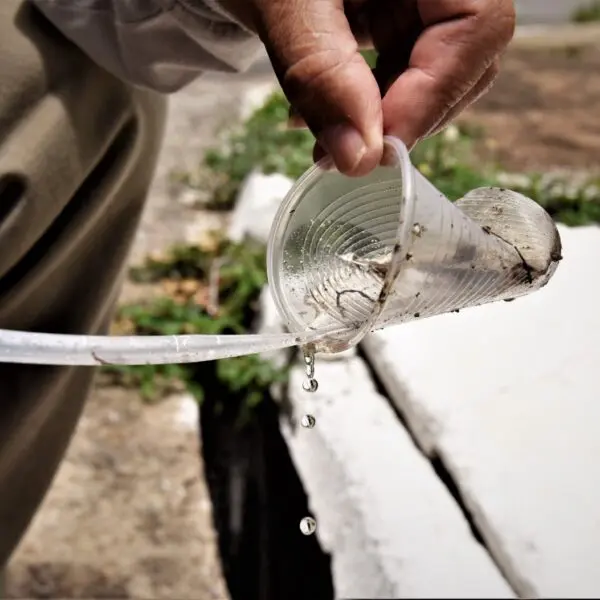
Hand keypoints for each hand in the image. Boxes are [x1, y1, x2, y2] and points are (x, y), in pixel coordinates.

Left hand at [223, 0, 514, 175]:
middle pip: (463, 57)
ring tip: (323, 143)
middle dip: (406, 115)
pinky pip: (397, 68)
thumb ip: (323, 73)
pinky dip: (362, 103)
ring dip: (378, 119)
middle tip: (352, 153)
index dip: (435, 94)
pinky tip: (321, 117)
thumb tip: (359, 158)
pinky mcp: (393, 12)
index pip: (476, 25)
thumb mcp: (287, 5)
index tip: (383, 146)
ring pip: (430, 73)